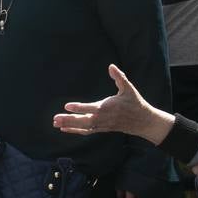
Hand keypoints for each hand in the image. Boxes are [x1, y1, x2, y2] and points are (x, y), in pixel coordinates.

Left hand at [53, 64, 172, 143]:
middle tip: (55, 118)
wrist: (142, 121)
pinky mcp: (101, 129)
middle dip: (69, 120)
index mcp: (108, 107)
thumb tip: (111, 66)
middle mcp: (103, 118)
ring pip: (83, 127)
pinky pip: (86, 131)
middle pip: (84, 121)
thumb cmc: (135, 102)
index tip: (67, 106)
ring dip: (69, 125)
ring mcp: (102, 125)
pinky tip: (64, 128)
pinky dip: (75, 130)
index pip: (91, 108)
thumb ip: (119, 77)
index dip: (79, 107)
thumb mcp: (128, 88)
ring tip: (55, 123)